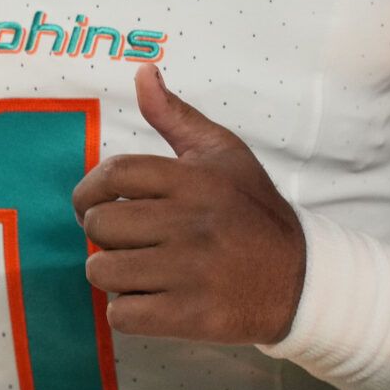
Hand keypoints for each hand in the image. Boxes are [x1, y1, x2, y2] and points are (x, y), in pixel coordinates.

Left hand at [72, 64, 305, 343]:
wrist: (301, 280)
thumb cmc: (252, 211)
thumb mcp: (222, 152)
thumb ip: (175, 115)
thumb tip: (143, 72)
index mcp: (192, 180)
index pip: (112, 175)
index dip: (88, 190)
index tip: (91, 204)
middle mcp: (189, 223)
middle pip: (100, 225)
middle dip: (102, 234)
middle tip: (125, 239)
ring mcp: (190, 272)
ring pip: (104, 271)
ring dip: (111, 273)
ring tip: (137, 268)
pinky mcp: (191, 316)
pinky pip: (122, 314)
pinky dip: (127, 310)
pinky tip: (149, 298)